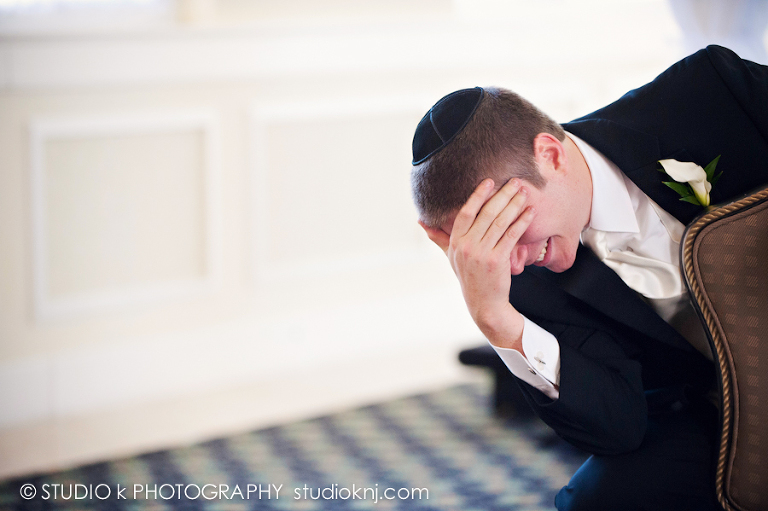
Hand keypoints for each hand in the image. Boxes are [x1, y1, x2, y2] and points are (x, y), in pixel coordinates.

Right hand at [419, 178, 534, 350]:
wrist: (483, 304)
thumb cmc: (468, 277)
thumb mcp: (450, 257)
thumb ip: (438, 237)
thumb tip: (421, 222)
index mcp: (456, 242)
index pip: (466, 213)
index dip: (478, 195)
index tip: (489, 181)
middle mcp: (467, 246)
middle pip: (486, 214)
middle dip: (502, 195)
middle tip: (515, 181)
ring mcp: (481, 253)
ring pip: (500, 222)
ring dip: (514, 205)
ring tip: (524, 193)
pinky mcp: (497, 260)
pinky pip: (510, 236)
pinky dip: (521, 222)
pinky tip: (530, 212)